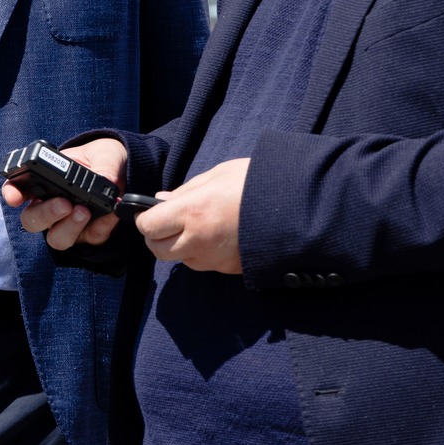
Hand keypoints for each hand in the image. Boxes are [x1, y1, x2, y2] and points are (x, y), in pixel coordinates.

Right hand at [3, 138, 127, 250]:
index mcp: (44, 182)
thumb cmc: (104, 159)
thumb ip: (103, 162)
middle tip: (64, 203)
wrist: (126, 175)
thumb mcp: (105, 151)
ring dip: (68, 227)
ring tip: (84, 211)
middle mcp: (51, 207)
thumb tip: (105, 178)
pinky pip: (91, 238)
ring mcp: (69, 224)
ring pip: (56, 239)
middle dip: (45, 214)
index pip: (17, 189)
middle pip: (32, 221)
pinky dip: (101, 227)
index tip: (15, 198)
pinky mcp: (90, 236)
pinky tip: (110, 213)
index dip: (12, 194)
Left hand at [136, 157, 247, 273]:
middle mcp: (199, 240)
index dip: (145, 218)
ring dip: (179, 247)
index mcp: (193, 212)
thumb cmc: (257, 182)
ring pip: (180, 260)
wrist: (298, 206)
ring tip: (197, 227)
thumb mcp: (217, 175)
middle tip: (166, 222)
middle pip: (158, 250)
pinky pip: (204, 264)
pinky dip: (202, 253)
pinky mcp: (230, 269)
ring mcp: (215, 258)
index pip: (149, 226)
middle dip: (156, 236)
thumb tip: (161, 201)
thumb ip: (185, 191)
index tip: (150, 211)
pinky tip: (216, 236)